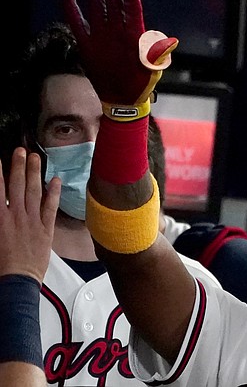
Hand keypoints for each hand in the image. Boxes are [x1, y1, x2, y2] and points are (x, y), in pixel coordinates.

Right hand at [0, 148, 60, 282]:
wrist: (16, 281)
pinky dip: (53, 193)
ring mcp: (32, 221)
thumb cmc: (0, 265)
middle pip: (17, 186)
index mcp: (0, 218)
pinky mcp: (46, 229)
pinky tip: (55, 180)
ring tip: (35, 158)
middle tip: (20, 150)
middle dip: (18, 166)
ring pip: (34, 192)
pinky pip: (50, 207)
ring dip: (34, 173)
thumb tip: (1, 204)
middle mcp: (16, 215)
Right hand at [64, 0, 177, 119]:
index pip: (133, 13)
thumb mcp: (153, 70)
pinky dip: (73, 13)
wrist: (124, 98)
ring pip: (98, 10)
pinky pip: (79, 26)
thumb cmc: (142, 83)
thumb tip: (169, 42)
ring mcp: (102, 37)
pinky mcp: (88, 45)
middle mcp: (118, 33)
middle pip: (115, 6)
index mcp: (135, 37)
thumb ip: (157, 55)